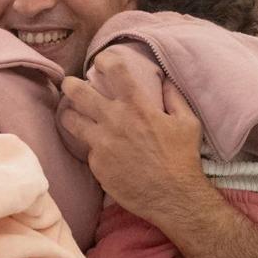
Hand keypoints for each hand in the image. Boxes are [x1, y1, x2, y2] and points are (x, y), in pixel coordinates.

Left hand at [58, 55, 210, 226]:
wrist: (174, 198)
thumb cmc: (184, 158)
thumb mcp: (188, 122)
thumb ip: (174, 97)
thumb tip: (164, 80)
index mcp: (137, 106)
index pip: (114, 70)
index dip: (104, 60)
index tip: (102, 62)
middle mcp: (114, 121)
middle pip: (77, 92)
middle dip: (70, 84)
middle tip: (69, 84)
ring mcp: (101, 144)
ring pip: (71, 121)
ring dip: (70, 114)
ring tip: (72, 114)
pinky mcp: (97, 166)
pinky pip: (88, 150)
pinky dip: (93, 147)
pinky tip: (101, 150)